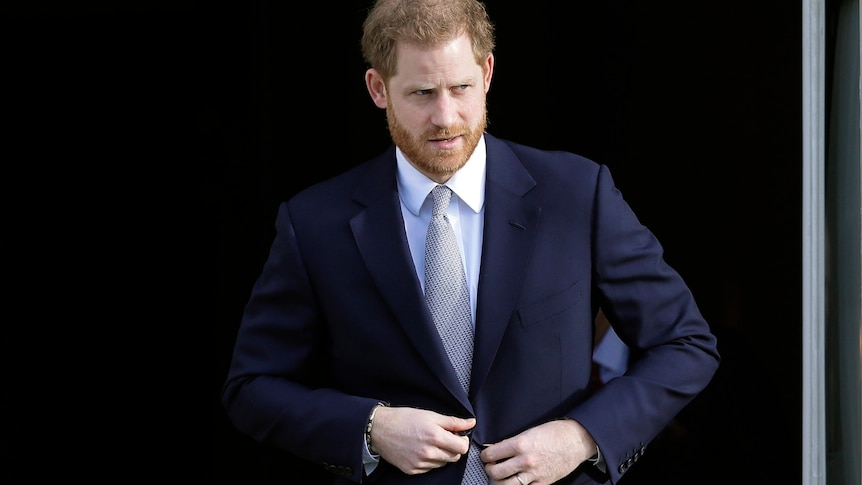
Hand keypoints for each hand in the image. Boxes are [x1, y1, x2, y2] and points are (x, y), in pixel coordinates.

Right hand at [371, 406, 474, 474]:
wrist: (379, 429)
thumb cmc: (404, 418)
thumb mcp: (430, 415)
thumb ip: (453, 421)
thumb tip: (471, 422)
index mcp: (435, 437)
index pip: (462, 447)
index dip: (462, 440)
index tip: (457, 435)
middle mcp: (428, 453)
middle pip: (454, 457)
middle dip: (453, 448)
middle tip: (443, 438)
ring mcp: (420, 463)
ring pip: (442, 463)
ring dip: (441, 455)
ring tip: (430, 443)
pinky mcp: (412, 470)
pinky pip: (429, 468)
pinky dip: (429, 461)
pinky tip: (421, 450)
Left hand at [480, 419, 595, 484]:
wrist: (576, 440)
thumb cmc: (554, 432)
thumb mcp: (530, 431)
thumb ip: (514, 442)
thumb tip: (499, 449)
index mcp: (520, 444)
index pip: (491, 454)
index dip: (485, 455)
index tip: (486, 455)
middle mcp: (525, 461)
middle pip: (495, 472)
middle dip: (489, 469)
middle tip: (491, 466)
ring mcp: (534, 474)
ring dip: (499, 482)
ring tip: (499, 477)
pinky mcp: (543, 483)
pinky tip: (515, 482)